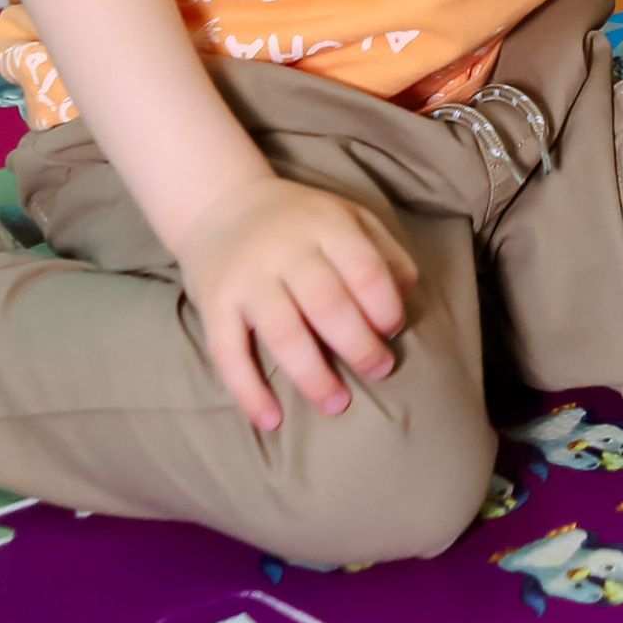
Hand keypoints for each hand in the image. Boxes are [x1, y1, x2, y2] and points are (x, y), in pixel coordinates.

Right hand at [173, 172, 415, 437]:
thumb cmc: (297, 222)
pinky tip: (271, 420)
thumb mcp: (345, 217)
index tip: (392, 331)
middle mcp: (284, 248)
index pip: (364, 269)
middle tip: (379, 370)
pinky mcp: (213, 303)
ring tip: (336, 404)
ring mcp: (246, 276)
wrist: (219, 203)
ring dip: (313, 376)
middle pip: (327, 303)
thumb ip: (382, 251)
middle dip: (359, 346)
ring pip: (282, 332)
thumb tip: (408, 295)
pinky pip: (228, 352)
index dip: (385, 306)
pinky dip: (249, 391)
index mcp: (325, 224)